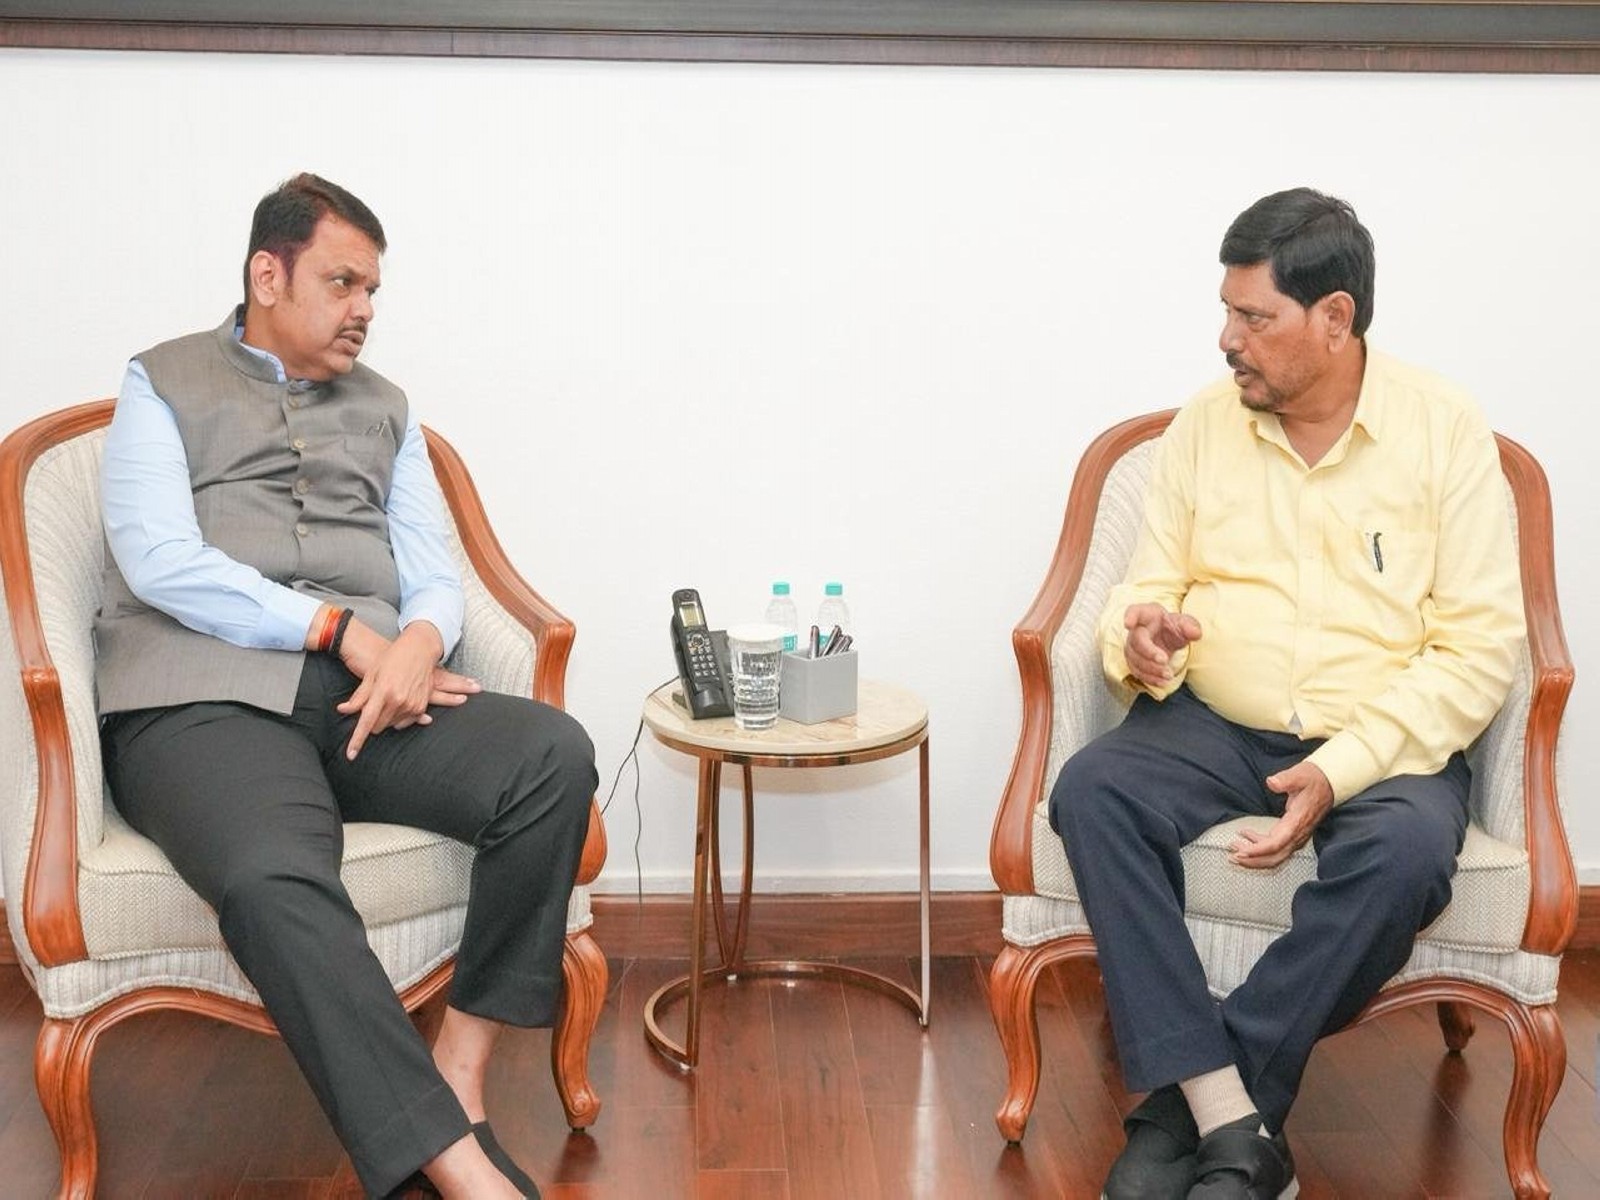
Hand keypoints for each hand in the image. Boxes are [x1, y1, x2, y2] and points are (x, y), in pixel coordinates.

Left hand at [335, 620, 479, 758]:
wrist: (420, 650)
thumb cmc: (394, 658)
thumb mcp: (372, 674)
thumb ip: (359, 696)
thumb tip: (344, 709)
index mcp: (383, 691)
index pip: (366, 722)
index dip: (357, 740)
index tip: (351, 754)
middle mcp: (399, 701)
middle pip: (377, 726)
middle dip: (372, 720)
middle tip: (374, 703)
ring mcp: (412, 705)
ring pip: (391, 725)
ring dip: (386, 717)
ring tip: (389, 697)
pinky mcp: (421, 707)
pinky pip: (405, 722)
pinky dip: (399, 716)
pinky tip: (400, 701)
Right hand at [1122, 603, 1201, 688]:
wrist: (1167, 640)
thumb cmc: (1172, 627)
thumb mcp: (1184, 623)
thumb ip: (1190, 626)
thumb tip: (1195, 632)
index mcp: (1148, 615)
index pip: (1135, 611)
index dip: (1130, 616)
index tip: (1128, 624)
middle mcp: (1136, 630)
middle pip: (1136, 640)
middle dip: (1149, 652)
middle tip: (1164, 660)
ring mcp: (1132, 647)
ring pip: (1135, 659)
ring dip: (1151, 669)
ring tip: (1168, 674)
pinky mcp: (1134, 662)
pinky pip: (1138, 672)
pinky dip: (1150, 678)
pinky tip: (1162, 682)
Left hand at [1230, 760, 1334, 869]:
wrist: (1329, 784)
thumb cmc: (1314, 780)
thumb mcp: (1300, 775)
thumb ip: (1286, 779)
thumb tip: (1272, 782)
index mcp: (1297, 822)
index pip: (1276, 843)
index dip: (1258, 850)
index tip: (1242, 851)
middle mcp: (1298, 834)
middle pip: (1275, 857)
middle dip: (1252, 860)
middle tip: (1233, 855)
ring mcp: (1297, 837)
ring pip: (1275, 857)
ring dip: (1255, 858)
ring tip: (1235, 850)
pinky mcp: (1294, 836)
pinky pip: (1277, 850)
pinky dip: (1260, 850)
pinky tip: (1248, 839)